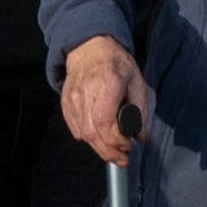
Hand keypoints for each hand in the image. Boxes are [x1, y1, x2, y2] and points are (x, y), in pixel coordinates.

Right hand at [59, 37, 144, 165]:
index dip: (116, 141)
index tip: (128, 145)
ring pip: (82, 133)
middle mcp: (86, 92)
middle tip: (122, 159)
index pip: (105, 123)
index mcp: (107, 84)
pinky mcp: (66, 102)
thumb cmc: (116, 63)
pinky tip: (98, 137)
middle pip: (92, 133)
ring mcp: (73, 98)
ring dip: (98, 147)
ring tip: (112, 151)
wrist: (90, 48)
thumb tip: (140, 136)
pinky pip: (75, 128)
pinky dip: (86, 137)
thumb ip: (141, 109)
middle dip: (108, 152)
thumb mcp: (137, 81)